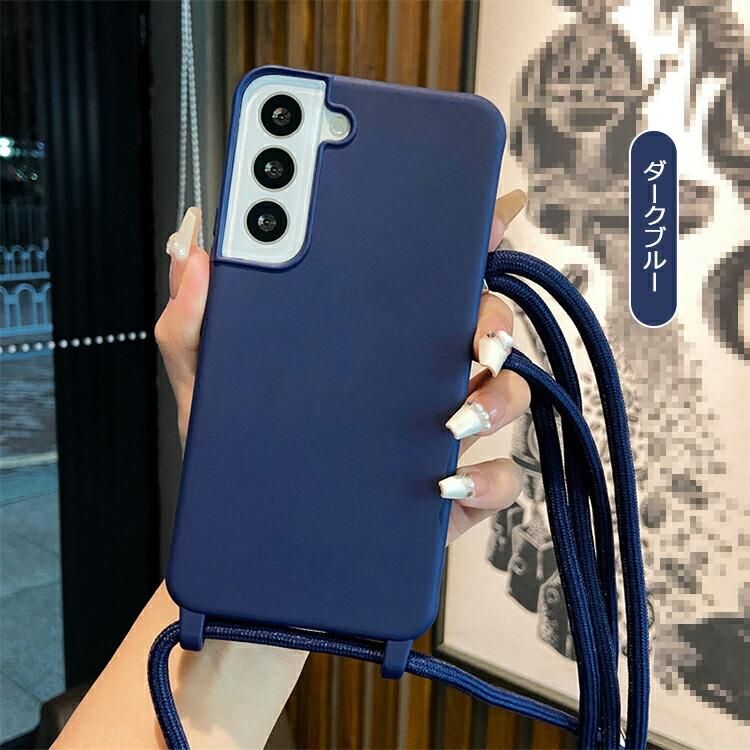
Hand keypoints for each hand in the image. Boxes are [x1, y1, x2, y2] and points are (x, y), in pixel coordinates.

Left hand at [155, 191, 529, 544]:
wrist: (261, 547)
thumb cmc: (243, 458)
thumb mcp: (208, 386)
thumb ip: (194, 323)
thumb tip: (192, 256)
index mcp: (371, 340)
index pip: (424, 277)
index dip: (461, 240)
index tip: (482, 215)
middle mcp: (415, 377)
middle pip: (482, 324)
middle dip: (494, 318)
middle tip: (477, 333)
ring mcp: (439, 432)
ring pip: (504, 393)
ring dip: (497, 396)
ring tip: (455, 418)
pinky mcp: (450, 489)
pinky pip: (498, 477)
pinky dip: (488, 478)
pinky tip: (448, 483)